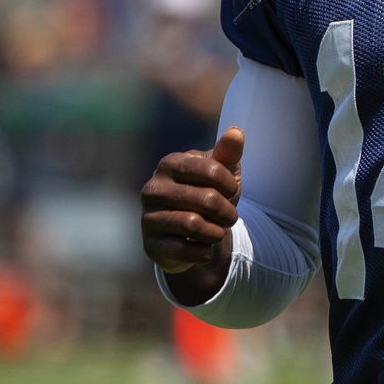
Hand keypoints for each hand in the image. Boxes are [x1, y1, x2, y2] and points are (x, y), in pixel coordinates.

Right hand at [140, 127, 243, 290]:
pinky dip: (202, 252)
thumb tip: (236, 132)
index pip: (210, 169)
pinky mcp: (150, 244)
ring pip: (193, 225)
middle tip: (231, 218)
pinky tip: (204, 249)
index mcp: (170, 163)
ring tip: (219, 232)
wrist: (193, 234)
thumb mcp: (223, 173)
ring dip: (216, 233)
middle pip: (206, 199)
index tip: (233, 190)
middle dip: (227, 212)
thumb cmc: (210, 194)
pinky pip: (182, 250)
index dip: (229, 183)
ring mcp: (148, 217)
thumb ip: (228, 153)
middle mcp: (153, 188)